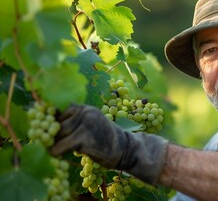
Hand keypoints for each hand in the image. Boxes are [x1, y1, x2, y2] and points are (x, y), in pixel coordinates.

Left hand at [50, 104, 168, 183]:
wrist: (125, 148)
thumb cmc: (104, 138)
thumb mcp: (90, 124)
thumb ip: (74, 122)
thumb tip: (48, 125)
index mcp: (85, 108)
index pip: (59, 112)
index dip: (52, 123)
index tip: (49, 132)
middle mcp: (85, 112)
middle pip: (57, 124)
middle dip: (52, 135)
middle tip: (50, 144)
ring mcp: (85, 125)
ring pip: (57, 134)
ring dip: (53, 144)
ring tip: (55, 150)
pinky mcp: (85, 139)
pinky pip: (62, 145)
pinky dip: (56, 151)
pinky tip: (56, 155)